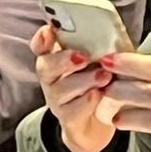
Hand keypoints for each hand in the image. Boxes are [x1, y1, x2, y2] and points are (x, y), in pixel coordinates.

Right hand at [30, 22, 117, 151]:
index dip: (41, 40)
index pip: (41, 47)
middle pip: (45, 67)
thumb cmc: (103, 87)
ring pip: (60, 88)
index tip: (48, 31)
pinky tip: (100, 95)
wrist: (100, 124)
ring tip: (104, 77)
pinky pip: (73, 109)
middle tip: (83, 57)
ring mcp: (57, 101)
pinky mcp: (67, 119)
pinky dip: (87, 101)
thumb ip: (100, 47)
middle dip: (62, 60)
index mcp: (59, 61)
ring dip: (83, 81)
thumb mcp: (103, 63)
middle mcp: (52, 80)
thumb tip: (109, 28)